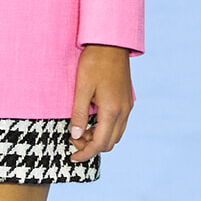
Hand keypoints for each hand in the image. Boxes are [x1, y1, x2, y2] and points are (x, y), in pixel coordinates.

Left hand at [69, 44, 134, 162]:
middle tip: (73, 137)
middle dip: (91, 146)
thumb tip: (76, 136)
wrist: (111, 43)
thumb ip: (79, 114)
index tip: (72, 157)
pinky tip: (92, 119)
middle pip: (110, 142)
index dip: (85, 154)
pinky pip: (119, 124)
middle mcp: (124, 111)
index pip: (100, 143)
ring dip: (99, 138)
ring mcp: (128, 106)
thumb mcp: (82, 88)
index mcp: (112, 110)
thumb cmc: (94, 62)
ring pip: (115, 134)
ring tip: (81, 128)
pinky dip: (106, 128)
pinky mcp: (127, 101)